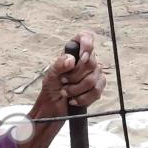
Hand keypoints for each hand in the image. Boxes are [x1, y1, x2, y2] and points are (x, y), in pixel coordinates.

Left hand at [17, 32, 105, 147]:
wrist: (52, 109)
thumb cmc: (50, 90)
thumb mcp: (50, 76)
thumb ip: (59, 65)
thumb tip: (71, 60)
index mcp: (74, 53)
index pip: (86, 37)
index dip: (87, 44)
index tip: (81, 58)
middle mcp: (86, 61)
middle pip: (90, 63)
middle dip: (74, 77)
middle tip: (63, 82)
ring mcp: (94, 74)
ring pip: (93, 79)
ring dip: (76, 89)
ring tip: (65, 93)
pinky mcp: (97, 88)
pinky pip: (97, 91)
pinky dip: (83, 98)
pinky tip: (74, 100)